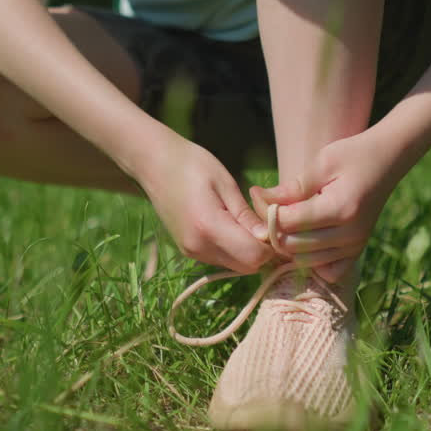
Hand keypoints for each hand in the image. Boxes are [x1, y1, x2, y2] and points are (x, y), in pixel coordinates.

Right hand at [137, 133, 274, 272]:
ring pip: (234, 265)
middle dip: (262, 251)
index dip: (271, 246)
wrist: (154, 164)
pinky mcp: (188, 251)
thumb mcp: (225, 183)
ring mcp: (191, 252)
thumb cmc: (192, 164)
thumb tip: (269, 237)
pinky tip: (231, 224)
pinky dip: (233, 249)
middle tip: (265, 223)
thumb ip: (246, 215)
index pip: (254, 256)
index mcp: (208, 227)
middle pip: (246, 267)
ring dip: (247, 250)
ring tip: (246, 220)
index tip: (276, 226)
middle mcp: (198, 247)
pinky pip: (221, 259)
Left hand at [250, 129, 396, 281]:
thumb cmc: (352, 155)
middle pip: (293, 246)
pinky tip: (307, 241)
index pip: (289, 223)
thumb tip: (258, 198)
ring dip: (290, 246)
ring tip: (289, 221)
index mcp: (339, 209)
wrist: (388, 160)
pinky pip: (328, 272)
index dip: (268, 212)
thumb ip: (292, 187)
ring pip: (305, 262)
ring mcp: (355, 245)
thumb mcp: (322, 163)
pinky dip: (313, 261)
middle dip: (276, 230)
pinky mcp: (357, 251)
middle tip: (272, 210)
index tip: (263, 196)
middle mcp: (349, 234)